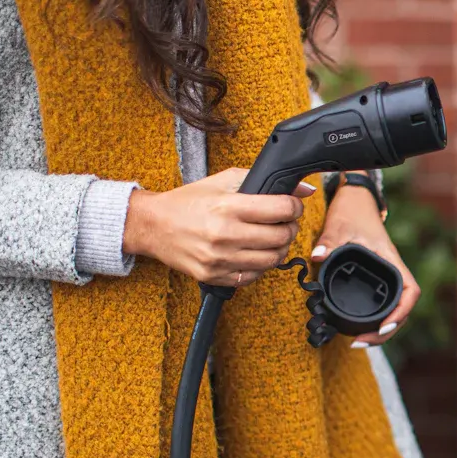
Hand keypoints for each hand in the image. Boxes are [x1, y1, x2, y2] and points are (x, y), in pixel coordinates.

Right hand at [123, 167, 314, 285]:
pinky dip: (260, 265)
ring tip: (272, 238)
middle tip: (285, 223)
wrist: (153, 226)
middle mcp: (224, 234)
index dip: (294, 207)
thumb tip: (304, 189)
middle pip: (281, 237)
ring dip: (279, 248)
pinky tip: (255, 253)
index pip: (281, 210)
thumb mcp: (223, 181)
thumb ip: (262, 181)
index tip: (292, 206)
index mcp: (228, 207)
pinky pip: (253, 276)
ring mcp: (219, 259)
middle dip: (290, 228)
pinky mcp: (214, 276)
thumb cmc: (189, 201)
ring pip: (272, 260)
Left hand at [312, 175, 418, 347]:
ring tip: (359, 341)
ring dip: (380, 330)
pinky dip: (374, 320)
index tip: (383, 326)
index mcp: (391, 261)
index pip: (410, 292)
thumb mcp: (339, 225)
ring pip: (393, 309)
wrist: (355, 200)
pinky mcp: (375, 278)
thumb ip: (329, 241)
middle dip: (386, 331)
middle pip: (402, 309)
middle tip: (361, 342)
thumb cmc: (352, 211)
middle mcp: (392, 272)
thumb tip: (318, 256)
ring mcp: (384, 277)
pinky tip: (358, 328)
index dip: (401, 313)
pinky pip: (382, 303)